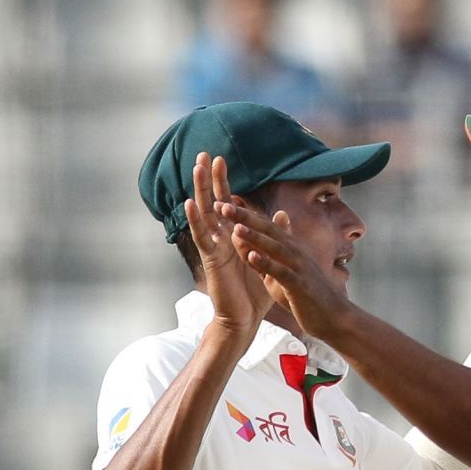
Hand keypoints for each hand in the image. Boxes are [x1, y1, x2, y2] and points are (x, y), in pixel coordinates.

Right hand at [185, 153, 269, 336]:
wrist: (245, 316)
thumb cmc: (254, 289)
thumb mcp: (268, 256)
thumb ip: (273, 233)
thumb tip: (280, 212)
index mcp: (232, 235)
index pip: (227, 202)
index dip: (222, 181)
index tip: (220, 158)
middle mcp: (220, 237)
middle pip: (212, 201)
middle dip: (208, 178)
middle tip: (203, 153)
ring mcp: (213, 247)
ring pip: (203, 214)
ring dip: (199, 190)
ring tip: (195, 169)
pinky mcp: (210, 259)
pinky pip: (201, 237)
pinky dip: (196, 220)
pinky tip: (190, 203)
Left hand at [221, 198, 350, 341]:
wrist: (333, 316)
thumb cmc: (307, 294)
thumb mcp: (284, 272)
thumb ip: (266, 257)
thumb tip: (251, 247)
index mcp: (290, 248)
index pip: (264, 227)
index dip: (244, 214)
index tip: (223, 203)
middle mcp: (295, 252)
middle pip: (268, 230)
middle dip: (245, 217)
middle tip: (222, 205)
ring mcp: (299, 267)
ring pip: (274, 247)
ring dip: (255, 236)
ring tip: (236, 226)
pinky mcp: (300, 284)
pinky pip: (281, 272)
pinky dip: (267, 263)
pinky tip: (252, 256)